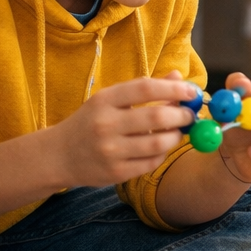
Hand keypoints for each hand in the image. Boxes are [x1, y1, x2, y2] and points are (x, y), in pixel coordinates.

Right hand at [49, 77, 198, 186]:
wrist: (58, 156)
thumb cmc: (91, 122)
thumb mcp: (110, 100)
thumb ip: (144, 89)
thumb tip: (178, 77)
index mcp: (104, 100)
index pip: (146, 88)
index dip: (174, 89)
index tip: (192, 92)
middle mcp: (105, 125)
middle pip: (156, 117)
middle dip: (182, 115)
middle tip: (190, 116)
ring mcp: (109, 151)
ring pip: (158, 143)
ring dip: (176, 136)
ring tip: (177, 132)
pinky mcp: (115, 173)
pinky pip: (151, 162)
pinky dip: (163, 154)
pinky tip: (160, 148)